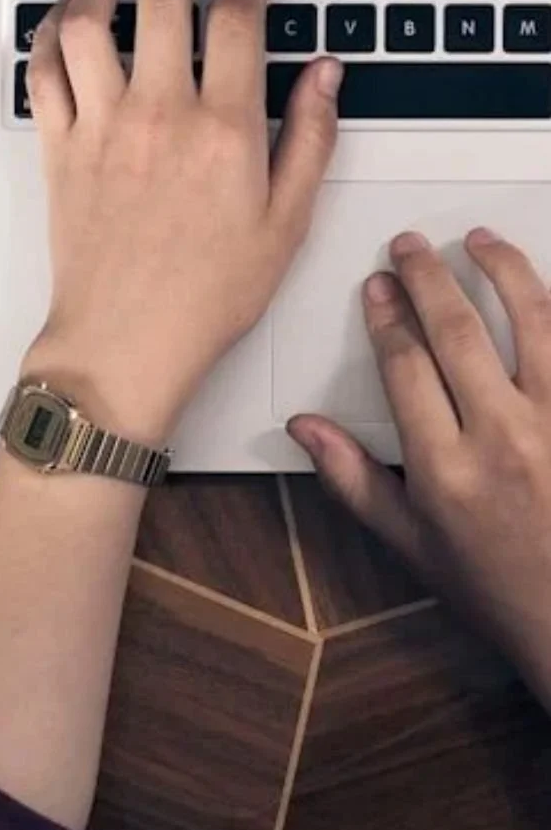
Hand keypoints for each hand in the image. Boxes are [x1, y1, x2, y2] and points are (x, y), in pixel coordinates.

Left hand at [21, 0, 342, 445]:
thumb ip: (311, 137)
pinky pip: (43, 68)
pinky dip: (50, 28)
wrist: (125, 343)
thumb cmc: (209, 293)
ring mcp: (100, 124)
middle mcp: (159, 112)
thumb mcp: (286, 223)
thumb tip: (327, 69)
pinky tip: (68, 11)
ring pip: (89, 19)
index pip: (239, 14)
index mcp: (224, 128)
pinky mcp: (56, 145)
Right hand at [290, 230, 550, 709]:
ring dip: (504, 272)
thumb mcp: (410, 543)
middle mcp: (504, 441)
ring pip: (532, 323)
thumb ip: (352, 479)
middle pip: (459, 331)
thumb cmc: (498, 587)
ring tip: (483, 243)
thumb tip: (303, 428)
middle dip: (429, 277)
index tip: (379, 288)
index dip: (388, 317)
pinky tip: (542, 291)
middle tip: (413, 248)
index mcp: (445, 470)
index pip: (406, 365)